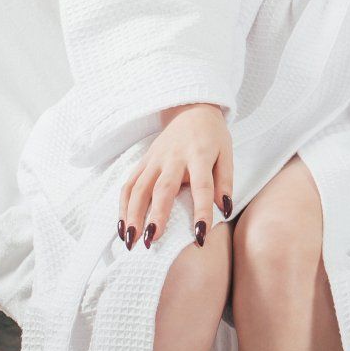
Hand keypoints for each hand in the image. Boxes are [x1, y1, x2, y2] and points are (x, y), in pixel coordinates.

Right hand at [119, 103, 232, 250]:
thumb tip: (224, 209)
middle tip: (151, 240)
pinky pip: (129, 184)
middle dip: (156, 215)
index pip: (202, 185)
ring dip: (132, 215)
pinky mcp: (143, 161)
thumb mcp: (227, 154)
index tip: (200, 235)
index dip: (201, 210)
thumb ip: (225, 181)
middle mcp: (174, 157)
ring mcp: (155, 159)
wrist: (192, 109)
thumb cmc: (212, 137)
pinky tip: (123, 226)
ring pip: (139, 188)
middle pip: (163, 188)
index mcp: (200, 155)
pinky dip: (123, 206)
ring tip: (131, 240)